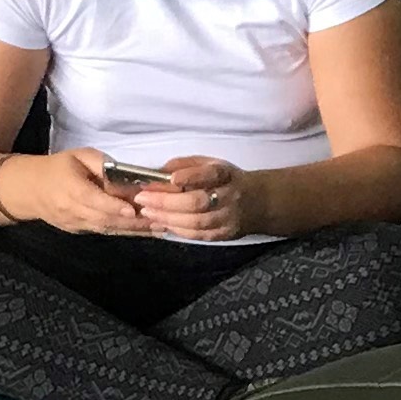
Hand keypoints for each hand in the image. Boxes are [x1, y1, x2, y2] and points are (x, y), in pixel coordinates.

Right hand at [5, 147, 162, 234]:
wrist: (30, 190)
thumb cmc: (59, 167)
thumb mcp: (78, 156)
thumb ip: (101, 164)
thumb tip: (126, 175)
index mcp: (70, 188)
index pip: (93, 199)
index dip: (113, 206)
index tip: (133, 209)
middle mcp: (72, 210)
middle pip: (105, 218)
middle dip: (133, 221)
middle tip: (161, 220)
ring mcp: (76, 224)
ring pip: (108, 229)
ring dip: (135, 230)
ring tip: (161, 228)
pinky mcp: (81, 231)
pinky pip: (105, 232)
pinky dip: (126, 232)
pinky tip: (146, 231)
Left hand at [132, 156, 251, 240]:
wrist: (257, 202)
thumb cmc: (225, 180)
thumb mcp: (210, 164)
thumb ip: (186, 165)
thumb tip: (158, 171)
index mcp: (226, 174)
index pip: (210, 174)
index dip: (190, 176)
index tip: (170, 178)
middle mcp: (229, 196)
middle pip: (197, 202)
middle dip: (166, 201)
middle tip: (143, 199)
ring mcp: (228, 218)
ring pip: (196, 222)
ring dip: (168, 218)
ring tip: (148, 213)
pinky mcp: (225, 234)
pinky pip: (198, 235)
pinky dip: (178, 230)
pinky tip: (163, 223)